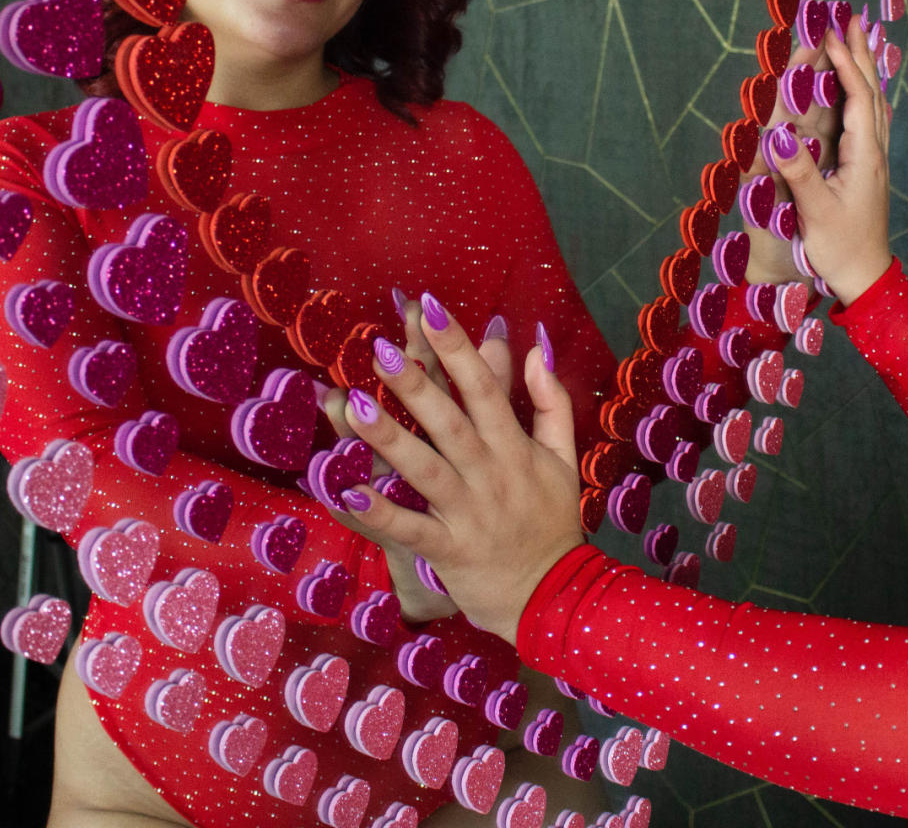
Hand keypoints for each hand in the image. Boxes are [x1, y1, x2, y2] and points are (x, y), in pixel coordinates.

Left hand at [331, 305, 583, 644]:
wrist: (554, 598)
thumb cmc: (551, 522)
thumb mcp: (563, 458)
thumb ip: (551, 402)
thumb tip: (536, 348)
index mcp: (515, 448)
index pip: (486, 388)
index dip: (458, 348)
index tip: (431, 308)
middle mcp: (490, 474)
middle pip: (450, 423)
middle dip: (416, 385)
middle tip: (380, 349)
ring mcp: (468, 513)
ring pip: (425, 470)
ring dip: (388, 439)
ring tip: (353, 406)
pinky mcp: (448, 551)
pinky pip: (408, 531)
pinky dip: (377, 513)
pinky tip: (344, 492)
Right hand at [765, 17, 891, 302]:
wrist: (867, 278)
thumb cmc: (840, 247)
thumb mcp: (815, 211)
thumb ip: (798, 171)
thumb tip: (778, 133)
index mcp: (865, 157)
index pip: (858, 99)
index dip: (845, 64)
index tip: (830, 34)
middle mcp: (875, 153)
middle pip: (872, 93)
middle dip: (860, 55)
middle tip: (851, 20)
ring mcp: (875, 161)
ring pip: (875, 104)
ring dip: (865, 70)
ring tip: (857, 42)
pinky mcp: (869, 170)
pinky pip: (872, 120)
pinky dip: (865, 94)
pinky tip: (862, 92)